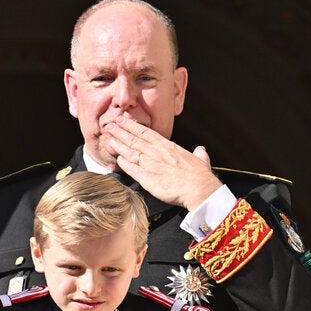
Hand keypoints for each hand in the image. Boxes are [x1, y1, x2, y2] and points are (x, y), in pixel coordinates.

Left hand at [105, 114, 222, 210]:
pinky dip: (123, 163)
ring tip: (109, 139)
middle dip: (121, 132)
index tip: (123, 121)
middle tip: (110, 125)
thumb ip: (199, 154)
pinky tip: (117, 159)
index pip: (146, 133)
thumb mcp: (201, 160)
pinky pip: (131, 169)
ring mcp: (151, 165)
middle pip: (134, 140)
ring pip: (131, 152)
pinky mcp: (147, 178)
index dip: (132, 126)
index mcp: (168, 147)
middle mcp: (157, 153)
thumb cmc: (200, 177)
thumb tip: (200, 150)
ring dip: (119, 145)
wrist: (199, 190)